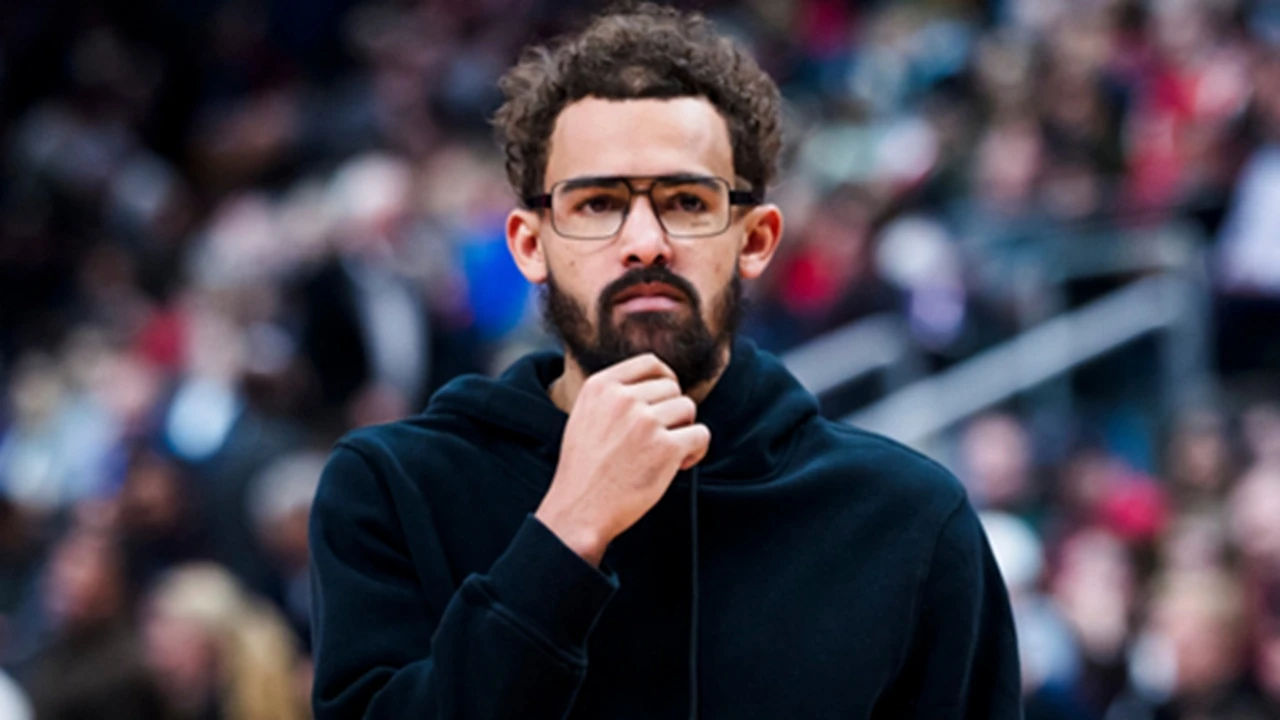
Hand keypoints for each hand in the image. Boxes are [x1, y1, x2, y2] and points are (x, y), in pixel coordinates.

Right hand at [536, 354, 709, 564]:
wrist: (580, 509)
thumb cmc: (584, 469)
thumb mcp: (585, 416)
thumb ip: (613, 396)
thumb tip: (653, 387)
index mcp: (601, 386)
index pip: (650, 363)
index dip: (666, 378)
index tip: (667, 397)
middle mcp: (623, 399)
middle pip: (672, 388)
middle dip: (672, 412)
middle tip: (661, 438)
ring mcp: (645, 422)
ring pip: (688, 408)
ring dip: (684, 430)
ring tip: (668, 453)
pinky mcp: (666, 448)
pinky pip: (701, 434)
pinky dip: (697, 450)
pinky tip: (680, 464)